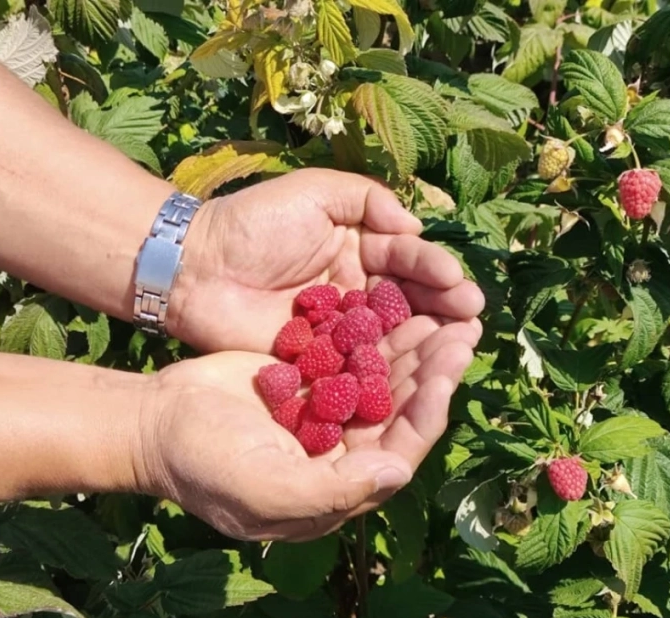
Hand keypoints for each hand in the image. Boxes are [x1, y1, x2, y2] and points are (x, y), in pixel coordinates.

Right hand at [137, 315, 479, 541]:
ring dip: (414, 350)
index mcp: (340, 487)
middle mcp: (344, 453)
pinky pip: (355, 358)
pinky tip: (398, 305)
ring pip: (384, 382)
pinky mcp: (313, 382)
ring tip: (445, 312)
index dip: (429, 411)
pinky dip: (376, 334)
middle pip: (402, 412)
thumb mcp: (264, 488)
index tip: (449, 368)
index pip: (400, 451)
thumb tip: (396, 473)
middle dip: (433, 372)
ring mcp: (328, 415)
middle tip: (462, 330)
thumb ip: (331, 491)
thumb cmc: (205, 463)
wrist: (157, 422)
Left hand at [168, 168, 484, 352]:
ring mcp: (339, 325)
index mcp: (357, 246)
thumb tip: (414, 225)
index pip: (405, 258)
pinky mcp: (319, 357)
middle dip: (441, 306)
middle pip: (407, 298)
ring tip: (459, 345)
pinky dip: (388, 366)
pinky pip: (359, 361)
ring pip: (391, 332)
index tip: (458, 283)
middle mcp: (355, 287)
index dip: (433, 270)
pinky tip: (416, 372)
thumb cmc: (253, 223)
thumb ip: (367, 200)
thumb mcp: (315, 193)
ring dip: (425, 339)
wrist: (197, 266)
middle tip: (472, 318)